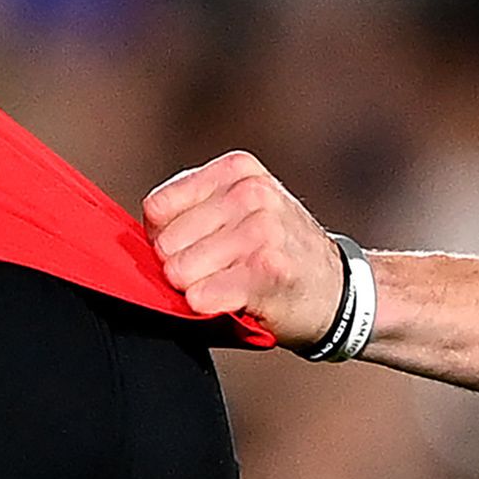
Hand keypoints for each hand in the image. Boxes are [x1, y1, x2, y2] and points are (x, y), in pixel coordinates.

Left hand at [144, 151, 345, 346]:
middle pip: (165, 243)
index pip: (157, 208)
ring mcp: (261, 231)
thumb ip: (192, 209)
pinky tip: (235, 302)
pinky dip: (208, 308)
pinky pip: (200, 296)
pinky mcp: (266, 272)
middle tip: (217, 272)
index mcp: (238, 170)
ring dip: (197, 290)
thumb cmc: (276, 254)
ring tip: (230, 285)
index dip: (165, 238)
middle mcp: (251, 193)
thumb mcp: (241, 209)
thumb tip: (138, 237)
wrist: (339, 292)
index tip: (195, 249)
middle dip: (181, 266)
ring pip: (179, 272)